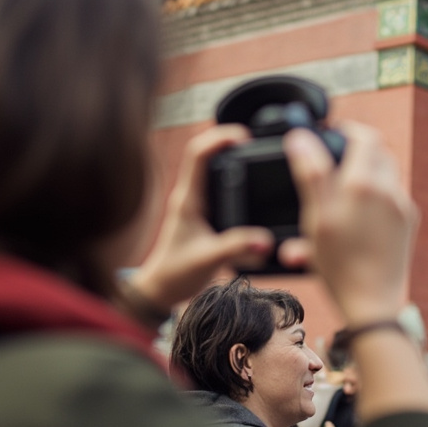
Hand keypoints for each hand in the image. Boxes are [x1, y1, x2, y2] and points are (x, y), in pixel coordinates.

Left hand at [130, 125, 274, 307]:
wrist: (161, 289)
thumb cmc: (176, 273)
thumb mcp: (209, 259)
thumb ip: (238, 248)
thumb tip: (266, 241)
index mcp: (188, 199)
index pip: (198, 154)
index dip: (219, 138)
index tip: (243, 137)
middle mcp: (190, 195)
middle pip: (205, 152)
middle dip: (228, 139)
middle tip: (254, 140)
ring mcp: (195, 202)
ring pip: (211, 167)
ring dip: (229, 154)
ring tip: (253, 151)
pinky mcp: (203, 212)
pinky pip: (217, 184)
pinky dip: (232, 175)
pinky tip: (249, 181)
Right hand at [284, 123, 417, 326]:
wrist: (373, 302)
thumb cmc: (340, 265)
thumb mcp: (317, 217)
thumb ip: (311, 173)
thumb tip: (300, 138)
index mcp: (364, 181)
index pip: (364, 136)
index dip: (348, 131)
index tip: (332, 136)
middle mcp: (389, 189)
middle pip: (378, 153)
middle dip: (357, 152)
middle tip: (334, 161)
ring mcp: (402, 206)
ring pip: (386, 174)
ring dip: (367, 172)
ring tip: (343, 190)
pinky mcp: (408, 222)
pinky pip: (391, 197)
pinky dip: (375, 195)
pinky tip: (356, 215)